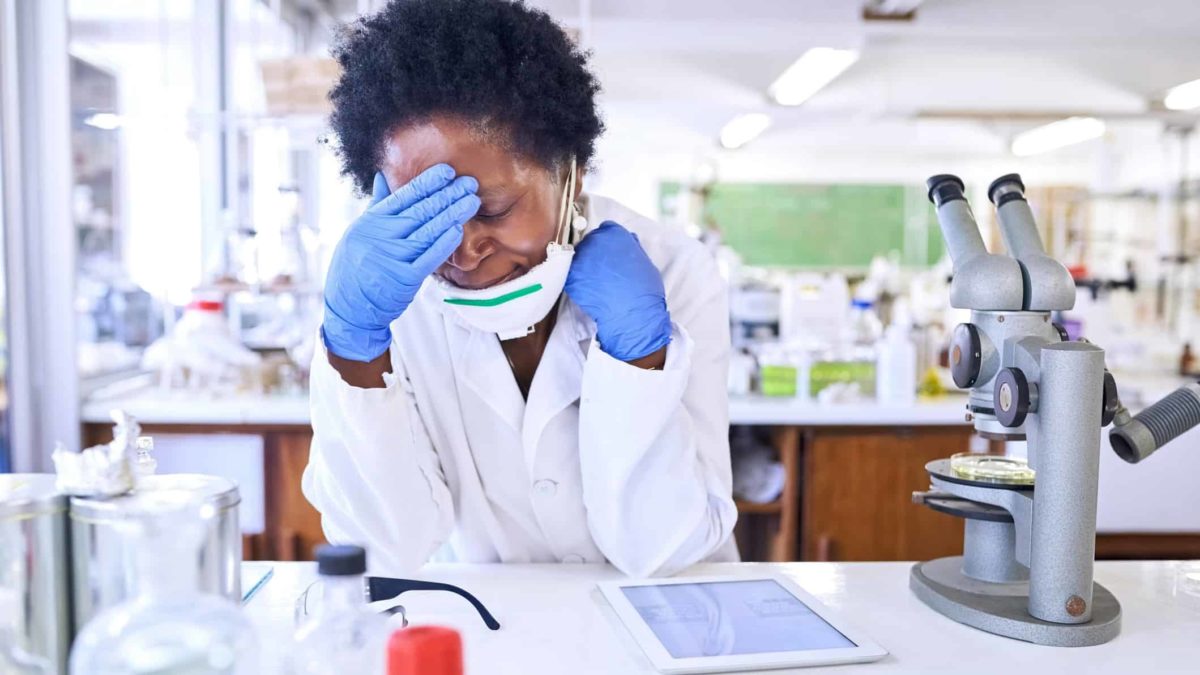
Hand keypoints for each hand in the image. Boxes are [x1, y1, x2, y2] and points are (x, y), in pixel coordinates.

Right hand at [322, 164, 479, 361]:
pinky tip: (458, 229)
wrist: (349, 308)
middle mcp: (381, 236)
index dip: (427, 183)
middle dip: (447, 195)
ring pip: (428, 231)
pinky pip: (429, 257)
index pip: (403, 196)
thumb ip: (376, 205)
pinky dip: (444, 243)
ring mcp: (392, 257)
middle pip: (420, 211)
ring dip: (452, 215)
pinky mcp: (404, 279)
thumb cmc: (355, 267)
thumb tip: (382, 177)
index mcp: (371, 222)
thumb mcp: (359, 231)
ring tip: (471, 202)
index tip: (447, 171)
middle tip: (469, 183)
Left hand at [564, 221, 671, 361]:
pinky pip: (571, 273)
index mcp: (616, 234)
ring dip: (584, 266)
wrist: (632, 313)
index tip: (609, 253)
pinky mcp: (571, 275)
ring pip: (579, 256)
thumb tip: (628, 242)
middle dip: (595, 253)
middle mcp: (596, 240)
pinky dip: (577, 281)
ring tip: (596, 282)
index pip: (606, 229)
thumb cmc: (644, 291)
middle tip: (602, 270)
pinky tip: (588, 290)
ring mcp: (581, 257)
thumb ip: (632, 248)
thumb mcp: (645, 261)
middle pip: (590, 241)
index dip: (609, 242)